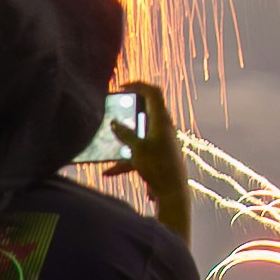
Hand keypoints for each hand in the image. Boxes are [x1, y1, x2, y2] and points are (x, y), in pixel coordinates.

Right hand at [114, 79, 193, 238]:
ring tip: (107, 140)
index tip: (121, 86)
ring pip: (139, 133)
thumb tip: (114, 122)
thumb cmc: (158, 168)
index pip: (153, 92)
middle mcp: (163, 128)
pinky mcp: (157, 156)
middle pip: (144, 111)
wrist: (173, 194)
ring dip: (124, 137)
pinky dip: (125, 159)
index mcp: (161, 120)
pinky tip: (108, 172)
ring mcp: (160, 142)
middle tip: (113, 109)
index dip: (138, 85)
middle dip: (127, 110)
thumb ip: (125, 134)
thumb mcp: (138, 150)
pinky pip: (138, 153)